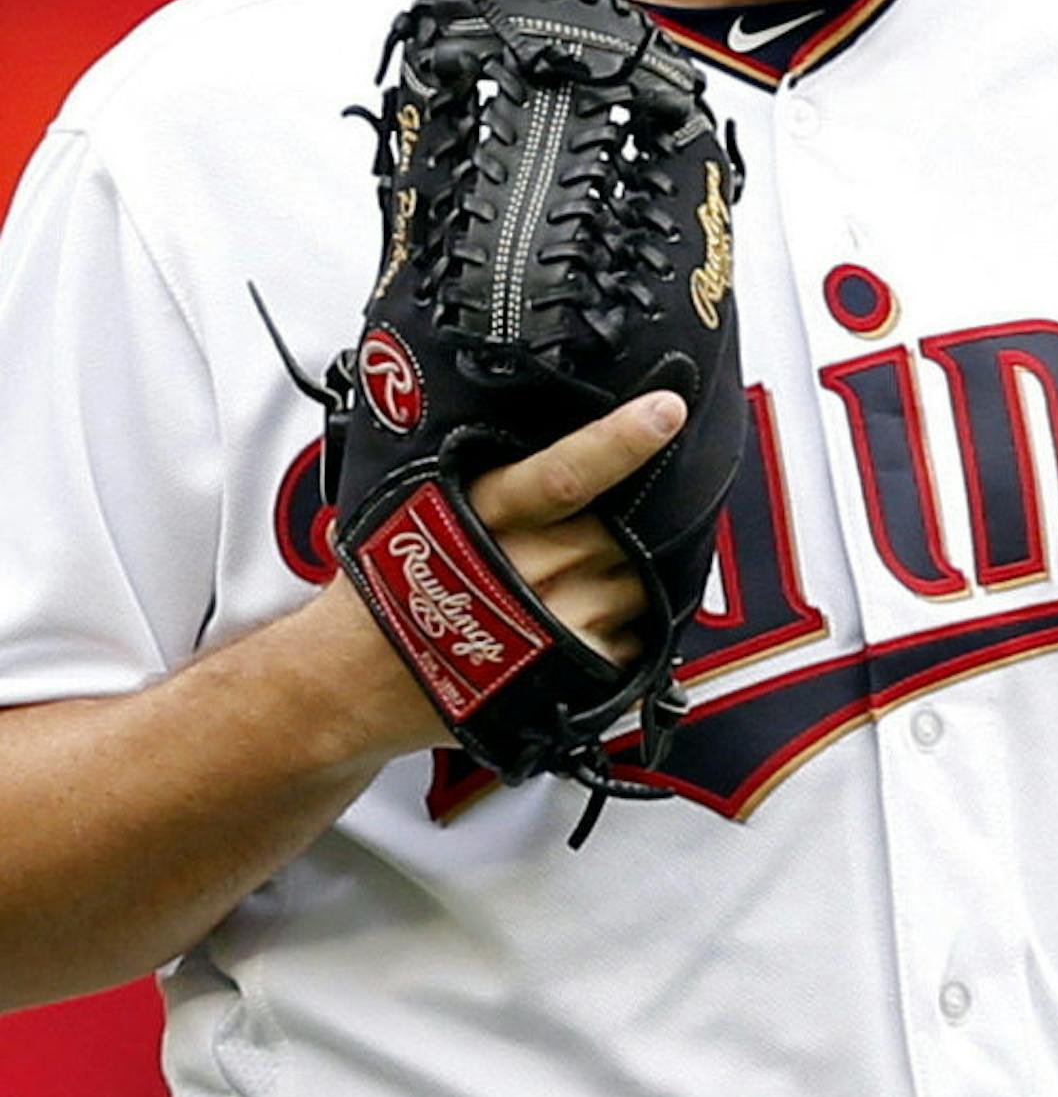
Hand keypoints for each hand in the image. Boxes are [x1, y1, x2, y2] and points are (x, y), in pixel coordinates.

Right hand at [313, 390, 687, 759]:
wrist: (354, 683)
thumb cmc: (387, 592)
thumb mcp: (416, 509)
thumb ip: (485, 479)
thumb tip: (548, 437)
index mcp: (482, 514)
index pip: (563, 473)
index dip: (619, 442)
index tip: (665, 412)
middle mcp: (523, 570)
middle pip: (617, 530)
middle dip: (618, 530)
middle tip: (581, 540)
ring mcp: (551, 629)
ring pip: (635, 585)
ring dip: (622, 580)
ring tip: (571, 587)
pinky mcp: (570, 679)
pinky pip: (633, 642)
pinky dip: (621, 631)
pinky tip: (576, 628)